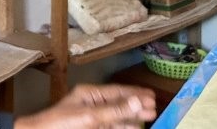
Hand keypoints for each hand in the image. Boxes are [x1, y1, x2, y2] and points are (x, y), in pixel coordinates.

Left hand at [14, 84, 156, 128]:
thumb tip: (138, 100)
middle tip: (155, 107)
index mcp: (89, 94)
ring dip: (133, 117)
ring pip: (117, 117)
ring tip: (150, 116)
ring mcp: (92, 118)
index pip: (116, 92)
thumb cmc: (62, 123)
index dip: (134, 93)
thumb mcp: (90, 116)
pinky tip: (134, 128)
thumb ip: (115, 110)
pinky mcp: (92, 128)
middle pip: (119, 104)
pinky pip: (112, 126)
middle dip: (136, 105)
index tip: (151, 95)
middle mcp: (92, 104)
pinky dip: (124, 126)